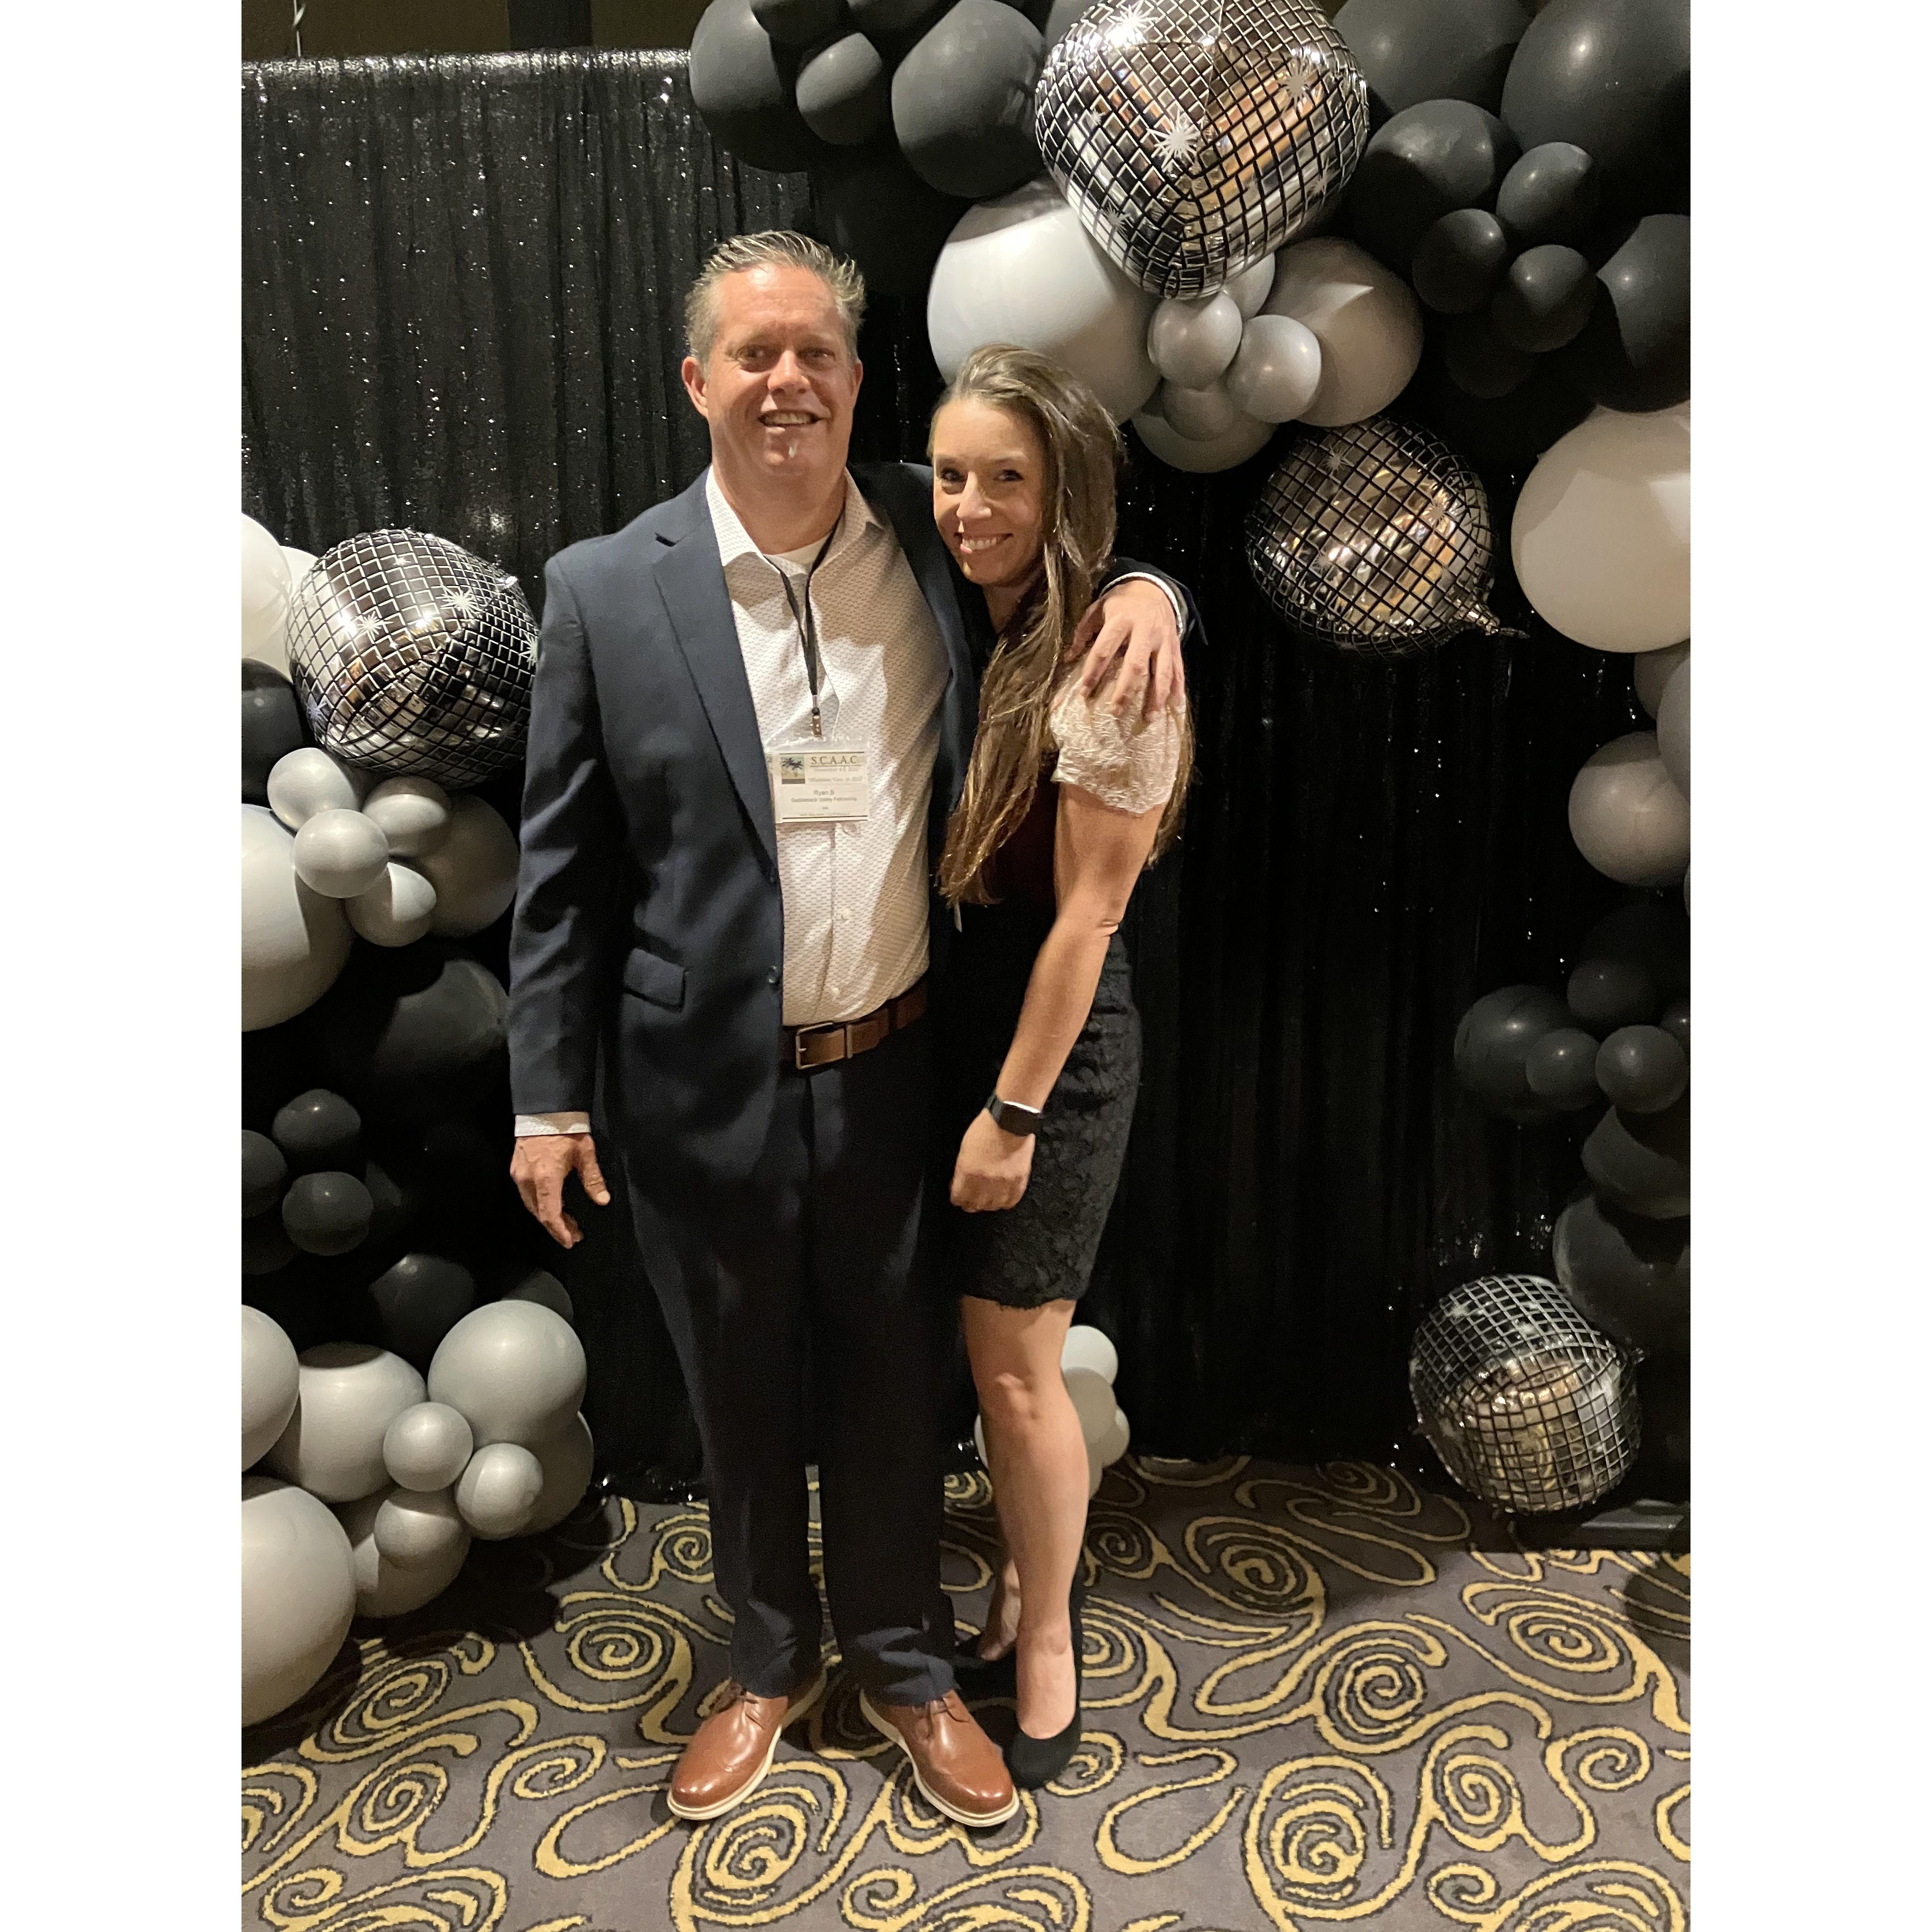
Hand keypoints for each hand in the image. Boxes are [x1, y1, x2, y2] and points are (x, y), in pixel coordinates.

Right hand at [510, 1132, 610, 1248]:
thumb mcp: (585, 1154)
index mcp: (546, 1178)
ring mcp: (519, 1175)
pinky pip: (526, 1195)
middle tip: (574, 1234)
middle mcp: (528, 1179)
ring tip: (566, 1222)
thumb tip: (602, 1200)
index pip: (550, 1214)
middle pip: (540, 1213)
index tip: (570, 1241)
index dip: (560, 1232)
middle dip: (557, 1227)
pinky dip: (539, 1204)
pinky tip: (552, 1205)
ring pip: (531, 1206)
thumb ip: (593, 1179)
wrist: (545, 1110)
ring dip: (547, 1216)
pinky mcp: (516, 1170)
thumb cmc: (566, 1129)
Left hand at [950, 1109, 1034, 1212]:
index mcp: (967, 1172)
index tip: (959, 1194)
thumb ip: (962, 1169)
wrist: (1009, 1121)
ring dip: (988, 1203)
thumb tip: (961, 1183)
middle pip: (974, 1206)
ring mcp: (1002, 1183)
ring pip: (992, 1206)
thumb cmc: (985, 1129)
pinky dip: (1005, 1201)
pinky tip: (1002, 1197)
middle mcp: (983, 1181)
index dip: (957, 1197)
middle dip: (971, 1202)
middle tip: (972, 1197)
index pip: (958, 1198)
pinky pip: (1010, 1202)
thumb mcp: (965, 1149)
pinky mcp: (1018, 1181)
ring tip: (988, 1198)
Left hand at [1070, 577, 1181, 719]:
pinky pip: (1178, 668)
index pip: (1104, 649)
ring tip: (1149, 717)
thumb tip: (1070, 657)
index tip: (1084, 692)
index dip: (1093, 671)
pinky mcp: (1175, 644)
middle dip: (1125, 690)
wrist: (1153, 588)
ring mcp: (1163, 638)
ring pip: (1161, 670)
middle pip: (1135, 664)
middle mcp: (1144, 630)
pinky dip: (1178, 687)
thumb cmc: (1121, 603)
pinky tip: (1175, 705)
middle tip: (1115, 711)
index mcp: (1121, 619)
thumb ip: (1084, 631)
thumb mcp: (1099, 608)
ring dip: (1156, 696)